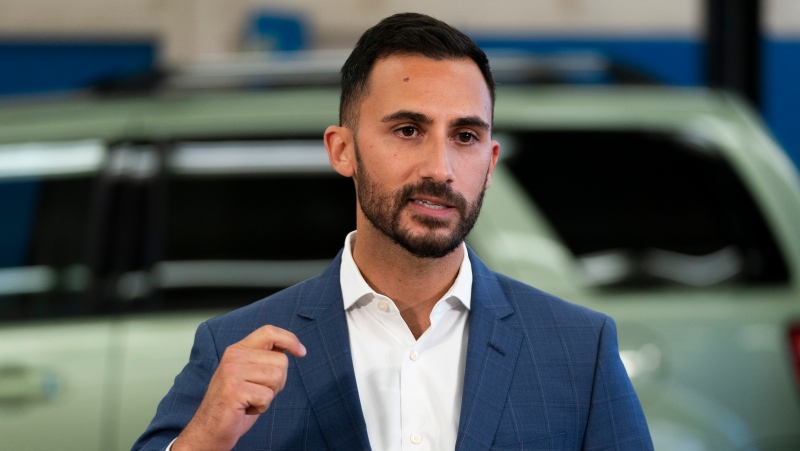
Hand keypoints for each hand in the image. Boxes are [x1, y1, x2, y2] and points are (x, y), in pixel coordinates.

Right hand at [172, 325, 305, 450]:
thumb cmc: (235, 404)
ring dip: (269, 394)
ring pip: (277, 377)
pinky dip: (262, 407)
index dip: (290, 339)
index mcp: (238, 350)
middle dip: (278, 381)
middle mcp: (234, 357)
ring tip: (250, 400)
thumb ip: (264, 359)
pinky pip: (267, 396)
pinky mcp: (234, 389)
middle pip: (280, 360)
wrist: (209, 429)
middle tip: (257, 392)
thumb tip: (291, 347)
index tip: (301, 352)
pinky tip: (246, 408)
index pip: (269, 332)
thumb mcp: (249, 375)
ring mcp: (232, 372)